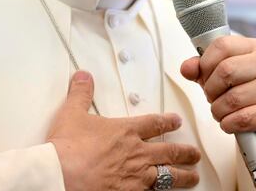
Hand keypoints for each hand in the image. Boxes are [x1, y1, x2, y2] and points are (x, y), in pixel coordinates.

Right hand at [47, 71, 201, 190]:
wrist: (61, 175)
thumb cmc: (68, 148)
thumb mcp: (72, 113)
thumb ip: (81, 94)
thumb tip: (83, 78)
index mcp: (125, 131)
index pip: (154, 123)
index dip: (168, 122)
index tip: (176, 122)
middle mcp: (136, 153)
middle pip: (169, 151)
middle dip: (185, 152)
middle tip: (194, 153)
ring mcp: (136, 177)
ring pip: (169, 176)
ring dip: (183, 176)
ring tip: (192, 178)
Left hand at [180, 36, 255, 161]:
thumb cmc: (242, 90)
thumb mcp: (219, 75)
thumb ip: (200, 69)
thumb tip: (186, 68)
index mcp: (253, 47)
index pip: (222, 45)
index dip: (205, 64)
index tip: (205, 77)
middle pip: (226, 71)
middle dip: (211, 90)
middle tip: (212, 98)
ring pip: (234, 98)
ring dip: (218, 110)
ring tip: (221, 111)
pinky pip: (244, 118)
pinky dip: (229, 123)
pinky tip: (230, 122)